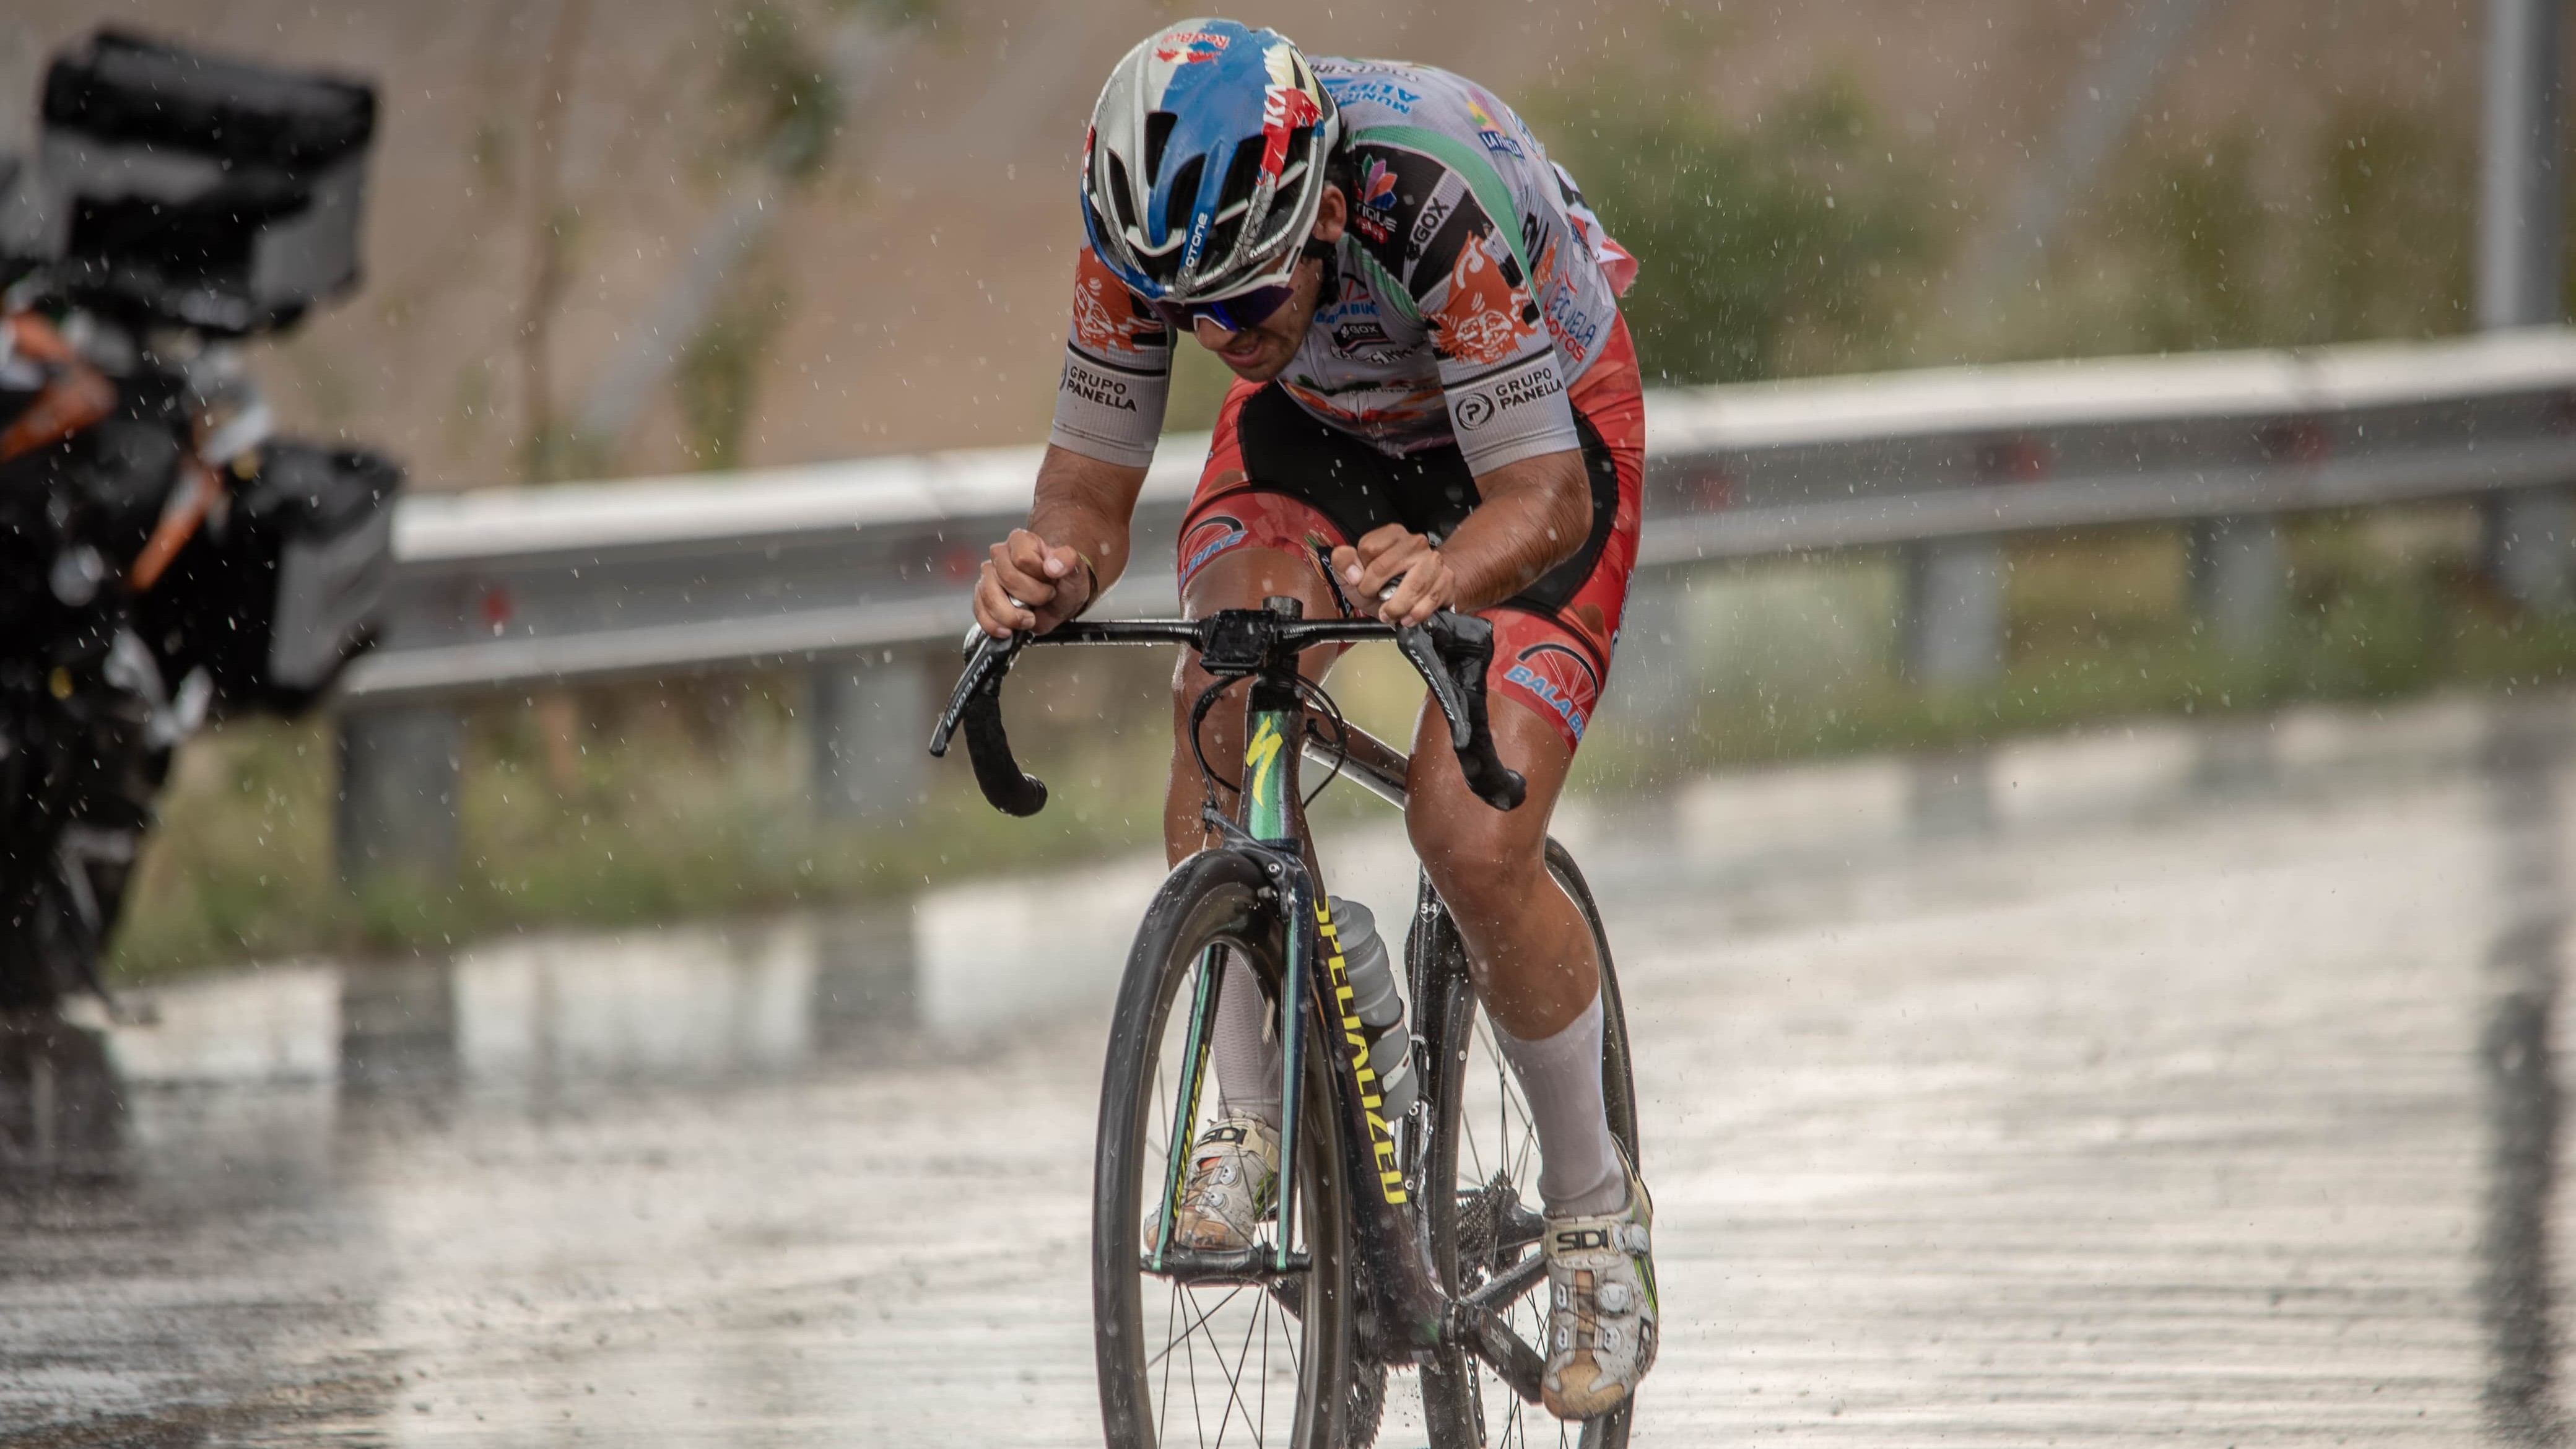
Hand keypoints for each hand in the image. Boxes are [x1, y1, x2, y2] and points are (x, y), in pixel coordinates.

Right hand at [974, 529, 1091, 637]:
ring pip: (990, 597)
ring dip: (1012, 615)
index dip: (1039, 576)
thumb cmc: (1062, 580)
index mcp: (1021, 541)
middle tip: (1045, 598)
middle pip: (1007, 578)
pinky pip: (980, 612)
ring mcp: (988, 577)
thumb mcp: (1074, 569)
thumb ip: (1068, 560)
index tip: (1051, 582)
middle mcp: (1000, 556)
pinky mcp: (982, 597)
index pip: (1022, 558)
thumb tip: (1053, 566)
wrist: (1058, 598)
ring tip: (1029, 618)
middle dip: (1031, 596)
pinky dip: (995, 625)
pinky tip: (1008, 630)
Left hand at [1331, 524, 1453, 626]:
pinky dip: (1415, 614)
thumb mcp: (1356, 574)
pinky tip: (1407, 618)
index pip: (1368, 549)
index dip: (1361, 574)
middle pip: (1383, 566)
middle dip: (1373, 591)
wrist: (1419, 596)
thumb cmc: (1385, 584)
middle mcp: (1415, 543)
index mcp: (1392, 534)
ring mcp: (1433, 561)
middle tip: (1375, 601)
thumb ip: (1343, 563)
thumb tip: (1353, 573)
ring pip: (1411, 586)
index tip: (1363, 584)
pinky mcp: (1447, 580)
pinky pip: (1430, 600)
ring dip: (1395, 607)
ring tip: (1389, 614)